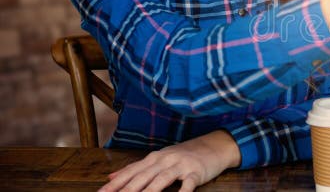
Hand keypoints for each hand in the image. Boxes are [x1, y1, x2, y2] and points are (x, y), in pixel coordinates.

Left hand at [98, 130, 240, 191]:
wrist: (214, 146)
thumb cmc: (183, 155)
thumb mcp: (159, 159)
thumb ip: (135, 168)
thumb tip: (111, 178)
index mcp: (154, 158)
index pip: (131, 172)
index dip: (115, 184)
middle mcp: (165, 160)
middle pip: (143, 176)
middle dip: (127, 189)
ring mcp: (181, 165)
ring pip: (162, 179)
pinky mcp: (196, 172)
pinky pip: (188, 184)